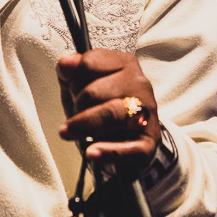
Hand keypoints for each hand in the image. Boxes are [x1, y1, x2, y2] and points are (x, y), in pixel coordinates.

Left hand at [57, 49, 160, 172]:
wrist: (124, 139)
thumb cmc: (98, 107)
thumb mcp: (79, 85)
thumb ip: (70, 71)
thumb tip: (66, 63)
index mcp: (123, 63)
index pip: (88, 64)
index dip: (73, 81)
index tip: (73, 92)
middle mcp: (139, 83)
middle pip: (94, 92)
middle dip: (77, 106)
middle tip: (75, 116)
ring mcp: (147, 111)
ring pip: (111, 114)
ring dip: (84, 127)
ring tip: (70, 134)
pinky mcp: (150, 141)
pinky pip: (130, 147)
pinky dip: (108, 152)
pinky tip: (92, 153)